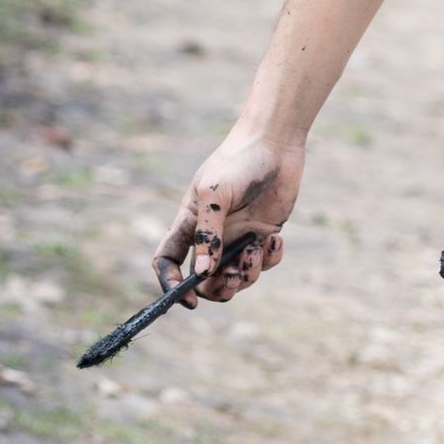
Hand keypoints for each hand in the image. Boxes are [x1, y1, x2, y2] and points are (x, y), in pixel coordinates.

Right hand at [154, 124, 303, 304]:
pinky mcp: (263, 235)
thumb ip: (207, 235)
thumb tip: (202, 273)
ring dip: (246, 274)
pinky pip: (263, 263)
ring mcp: (238, 237)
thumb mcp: (215, 195)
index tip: (188, 299)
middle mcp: (211, 235)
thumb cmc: (237, 162)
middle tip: (233, 279)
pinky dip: (269, 259)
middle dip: (217, 289)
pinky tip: (274, 239)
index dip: (171, 283)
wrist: (275, 144)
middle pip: (205, 280)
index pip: (168, 259)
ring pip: (236, 277)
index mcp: (189, 222)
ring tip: (255, 251)